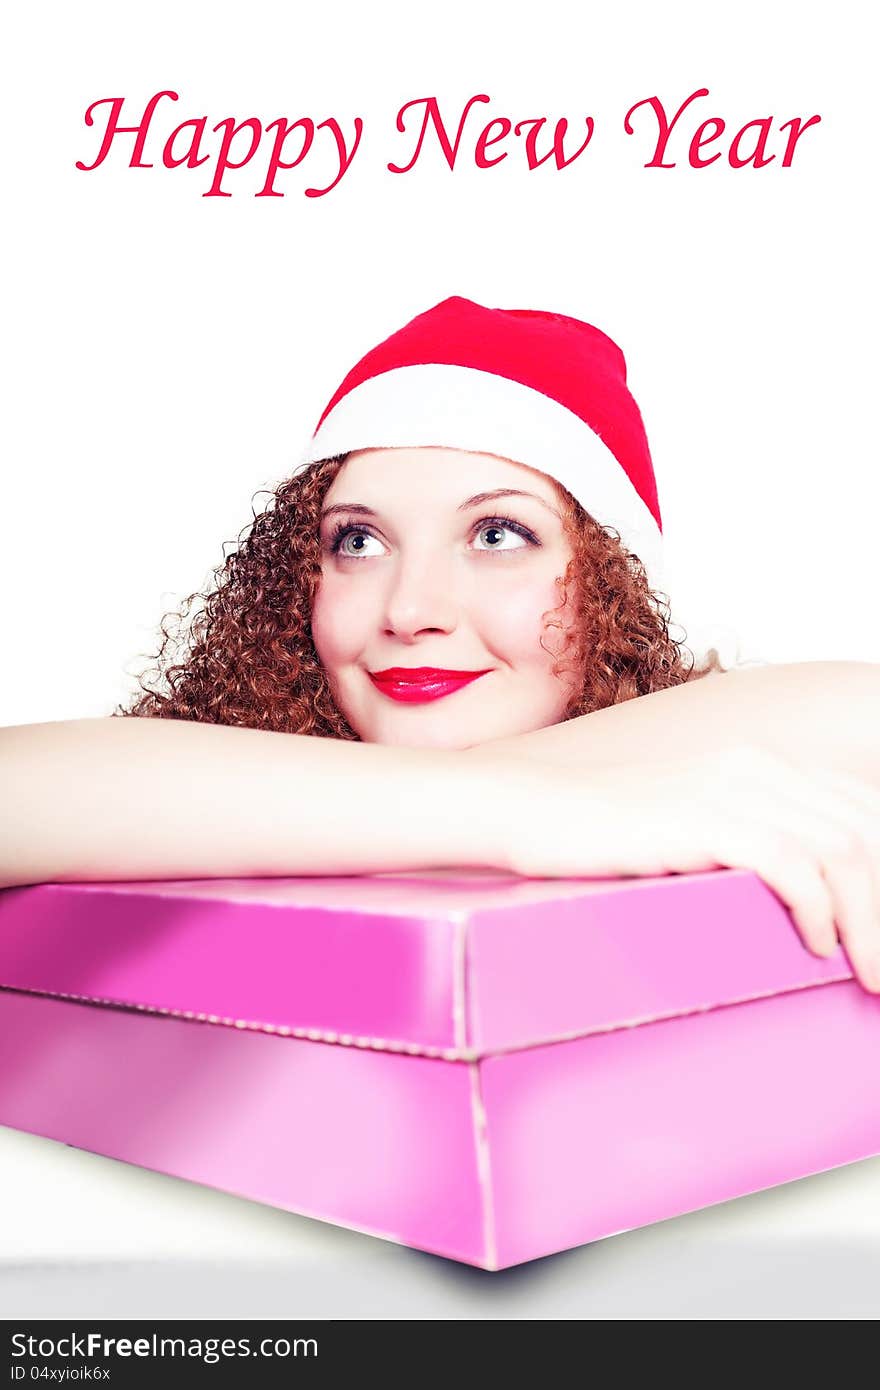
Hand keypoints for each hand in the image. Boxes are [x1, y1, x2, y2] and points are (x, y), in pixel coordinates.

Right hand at [492, 744, 879, 993]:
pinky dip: (819, 909)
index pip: (858, 805)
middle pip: (861, 828)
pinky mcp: (701, 816)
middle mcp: (755, 764)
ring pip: (842, 849)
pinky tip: (816, 944)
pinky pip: (792, 863)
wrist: (524, 807)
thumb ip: (738, 835)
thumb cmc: (595, 828)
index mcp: (758, 761)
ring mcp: (730, 786)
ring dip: (869, 919)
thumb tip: (791, 889)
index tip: (878, 923)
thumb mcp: (685, 821)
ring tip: (868, 970)